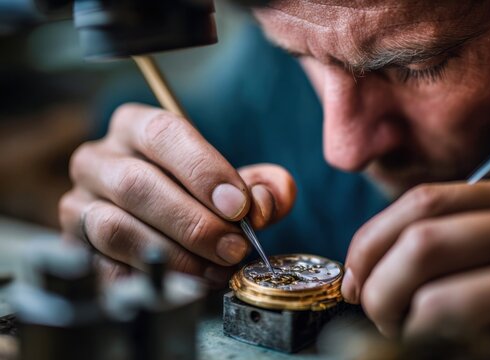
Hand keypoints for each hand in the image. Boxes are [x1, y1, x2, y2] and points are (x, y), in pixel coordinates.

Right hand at [59, 104, 295, 284]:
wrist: (163, 227)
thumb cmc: (199, 199)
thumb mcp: (235, 185)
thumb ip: (263, 188)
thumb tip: (267, 201)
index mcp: (135, 127)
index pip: (163, 133)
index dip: (204, 170)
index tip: (239, 206)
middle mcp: (97, 159)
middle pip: (136, 184)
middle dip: (194, 223)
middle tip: (234, 248)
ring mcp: (79, 204)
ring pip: (115, 228)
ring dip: (173, 255)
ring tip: (214, 269)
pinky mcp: (76, 248)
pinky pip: (105, 268)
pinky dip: (151, 280)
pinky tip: (187, 284)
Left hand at [342, 177, 489, 357]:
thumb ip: (461, 232)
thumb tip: (369, 265)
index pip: (423, 203)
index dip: (370, 240)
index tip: (353, 273)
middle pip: (423, 246)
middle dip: (378, 286)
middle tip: (372, 308)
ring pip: (438, 303)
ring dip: (405, 326)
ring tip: (410, 331)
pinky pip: (472, 350)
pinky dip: (442, 352)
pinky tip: (451, 349)